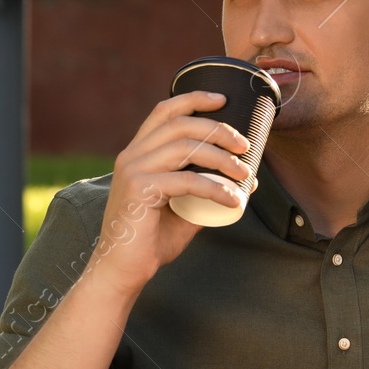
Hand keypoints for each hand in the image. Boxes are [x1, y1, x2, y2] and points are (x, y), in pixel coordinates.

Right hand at [86, 90, 252, 296]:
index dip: (193, 98)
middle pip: (180, 124)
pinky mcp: (140, 191)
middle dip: (218, 128)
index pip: (164, 112)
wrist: (123, 270)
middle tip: (245, 145)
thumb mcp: (183, 208)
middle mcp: (132, 156)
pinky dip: (215, 188)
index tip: (223, 98)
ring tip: (244, 174)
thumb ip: (203, 190)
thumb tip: (242, 180)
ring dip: (222, 158)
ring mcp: (133, 171)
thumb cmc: (150, 240)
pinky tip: (233, 201)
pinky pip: (187, 180)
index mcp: (137, 154)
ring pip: (185, 147)